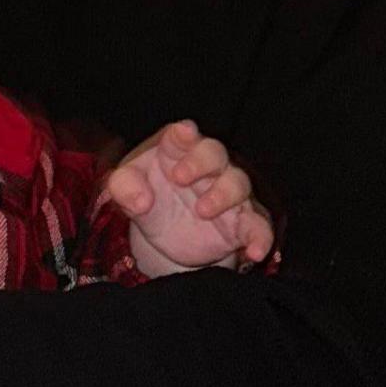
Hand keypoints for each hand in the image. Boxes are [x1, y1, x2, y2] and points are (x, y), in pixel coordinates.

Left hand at [108, 120, 273, 275]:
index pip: (183, 136)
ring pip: (238, 184)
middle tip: (179, 178)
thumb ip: (124, 187)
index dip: (184, 135)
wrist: (166, 234)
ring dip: (223, 195)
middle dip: (200, 162)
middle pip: (214, 153)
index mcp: (177, 151)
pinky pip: (260, 227)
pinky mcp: (242, 223)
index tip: (181, 134)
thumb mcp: (126, 191)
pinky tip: (255, 252)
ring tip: (202, 211)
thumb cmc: (148, 196)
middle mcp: (209, 168)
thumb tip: (141, 201)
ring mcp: (228, 195)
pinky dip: (261, 237)